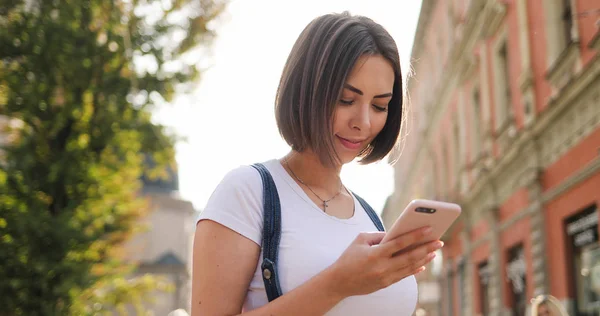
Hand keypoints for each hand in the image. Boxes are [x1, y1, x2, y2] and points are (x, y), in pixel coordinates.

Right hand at [327, 227, 442, 297]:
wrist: (339, 282)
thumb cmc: (348, 258)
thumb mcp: (360, 240)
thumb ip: (378, 236)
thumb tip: (395, 234)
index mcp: (375, 254)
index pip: (400, 243)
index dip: (416, 235)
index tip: (429, 229)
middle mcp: (383, 267)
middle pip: (410, 256)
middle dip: (427, 248)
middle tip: (439, 241)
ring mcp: (385, 277)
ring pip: (410, 267)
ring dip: (424, 258)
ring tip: (435, 251)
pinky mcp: (386, 284)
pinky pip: (404, 276)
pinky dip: (415, 269)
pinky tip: (423, 263)